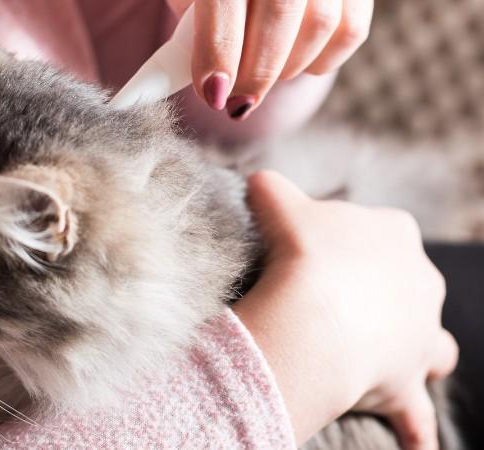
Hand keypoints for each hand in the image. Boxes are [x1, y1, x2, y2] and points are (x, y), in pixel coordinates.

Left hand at [167, 0, 372, 119]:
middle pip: (280, 11)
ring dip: (286, 68)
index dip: (219, 50)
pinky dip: (321, 60)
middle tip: (235, 102)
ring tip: (261, 76)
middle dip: (256, 72)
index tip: (213, 95)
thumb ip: (188, 30)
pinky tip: (296, 61)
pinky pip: (350, 31)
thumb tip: (193, 83)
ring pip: (319, 25)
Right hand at [235, 171, 457, 449]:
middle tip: (333, 302)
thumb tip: (256, 180)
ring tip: (387, 358)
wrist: (312, 314)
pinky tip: (413, 445)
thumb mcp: (279, 203)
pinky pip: (417, 415)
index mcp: (395, 233)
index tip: (312, 253)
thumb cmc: (301, 253)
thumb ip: (271, 188)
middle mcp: (420, 283)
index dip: (343, 243)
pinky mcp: (406, 382)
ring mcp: (419, 334)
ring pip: (431, 344)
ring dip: (415, 349)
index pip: (378, 232)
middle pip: (406, 286)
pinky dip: (414, 431)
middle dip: (381, 293)